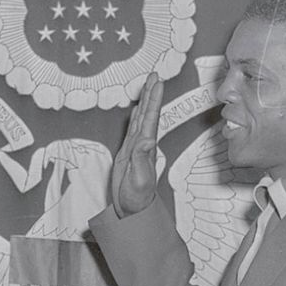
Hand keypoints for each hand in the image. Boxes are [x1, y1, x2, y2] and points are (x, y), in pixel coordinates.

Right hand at [112, 73, 161, 218]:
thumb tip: (147, 139)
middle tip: (154, 74)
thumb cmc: (136, 197)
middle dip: (151, 93)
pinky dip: (135, 116)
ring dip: (145, 101)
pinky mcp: (128, 152)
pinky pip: (132, 129)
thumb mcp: (138, 179)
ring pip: (141, 118)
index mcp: (146, 147)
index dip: (154, 99)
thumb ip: (141, 159)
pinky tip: (137, 109)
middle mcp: (143, 143)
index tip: (157, 82)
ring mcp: (136, 147)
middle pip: (148, 113)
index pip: (151, 118)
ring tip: (148, 85)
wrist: (133, 210)